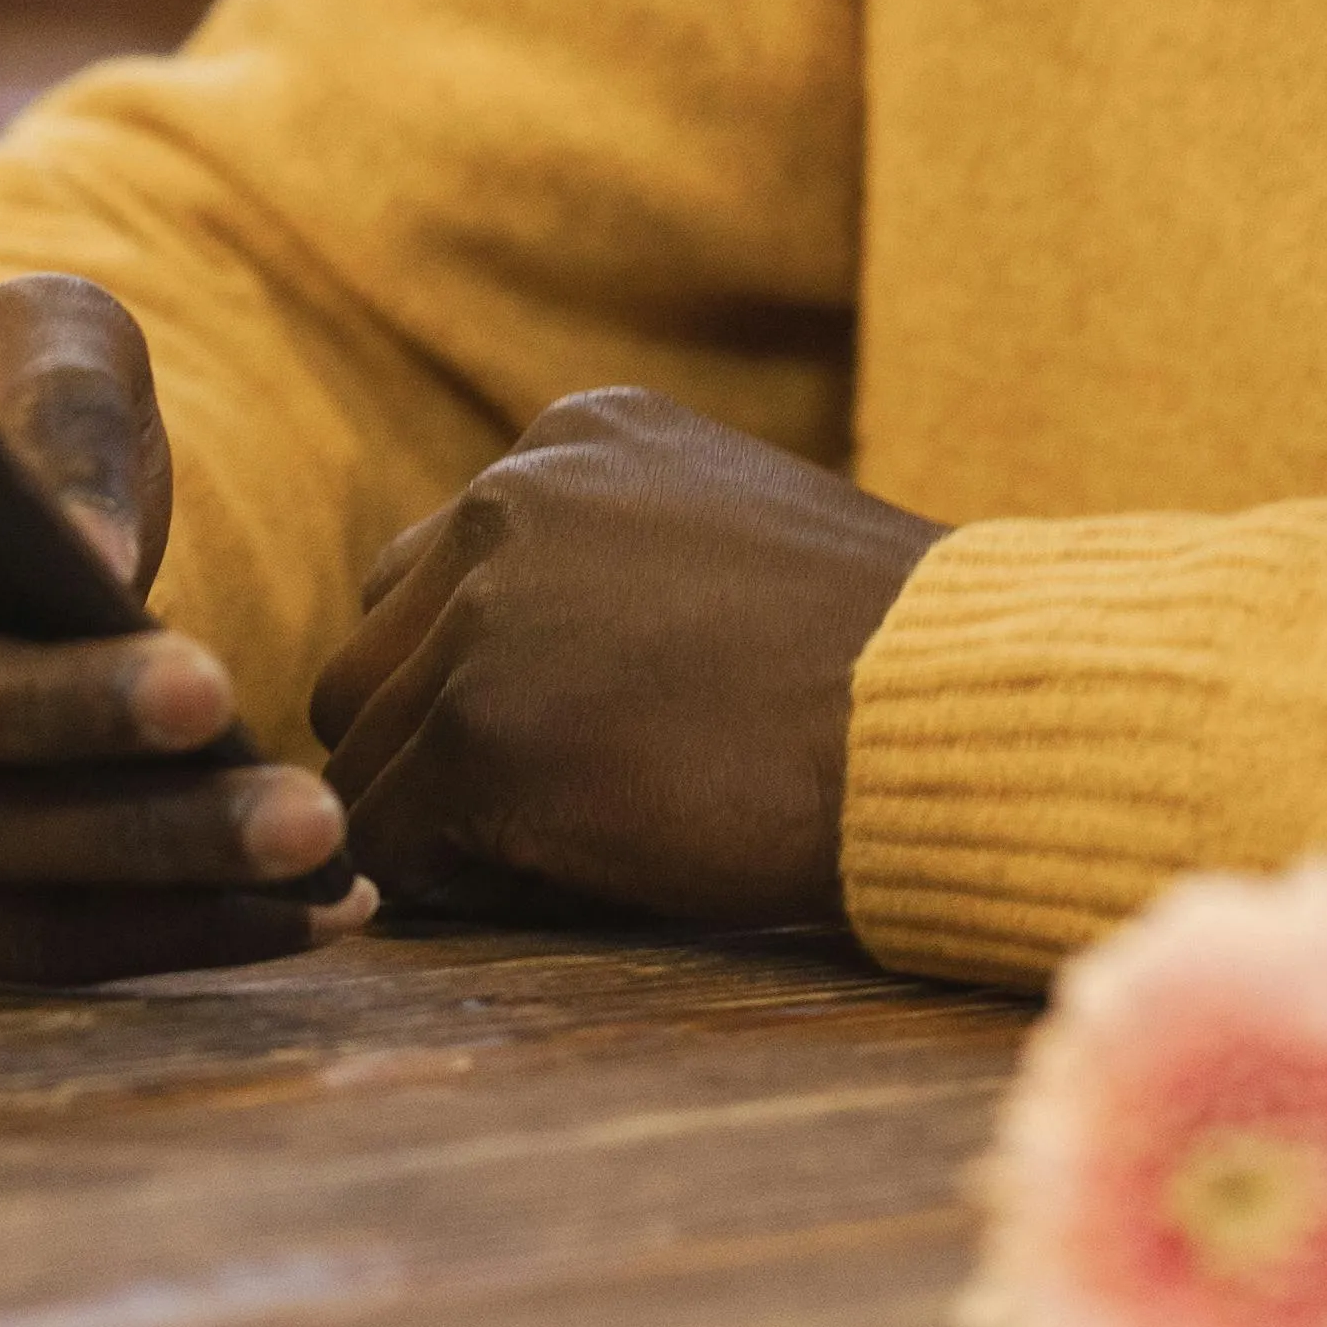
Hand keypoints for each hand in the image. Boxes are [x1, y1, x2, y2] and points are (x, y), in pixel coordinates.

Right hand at [0, 273, 369, 986]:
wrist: (36, 560)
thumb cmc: (21, 427)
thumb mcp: (56, 349)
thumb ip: (62, 397)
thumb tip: (87, 553)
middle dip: (43, 710)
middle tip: (216, 688)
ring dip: (134, 850)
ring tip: (308, 826)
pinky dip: (157, 931)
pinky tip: (310, 903)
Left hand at [309, 392, 943, 933]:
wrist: (959, 722)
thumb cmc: (889, 670)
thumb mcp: (732, 544)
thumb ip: (608, 570)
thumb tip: (518, 668)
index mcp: (568, 442)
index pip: (432, 577)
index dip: (484, 683)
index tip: (584, 741)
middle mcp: (503, 499)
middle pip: (374, 656)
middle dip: (438, 743)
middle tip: (559, 810)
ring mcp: (479, 614)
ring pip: (366, 750)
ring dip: (445, 818)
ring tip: (579, 850)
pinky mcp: (475, 730)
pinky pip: (387, 837)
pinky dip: (454, 883)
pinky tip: (576, 881)